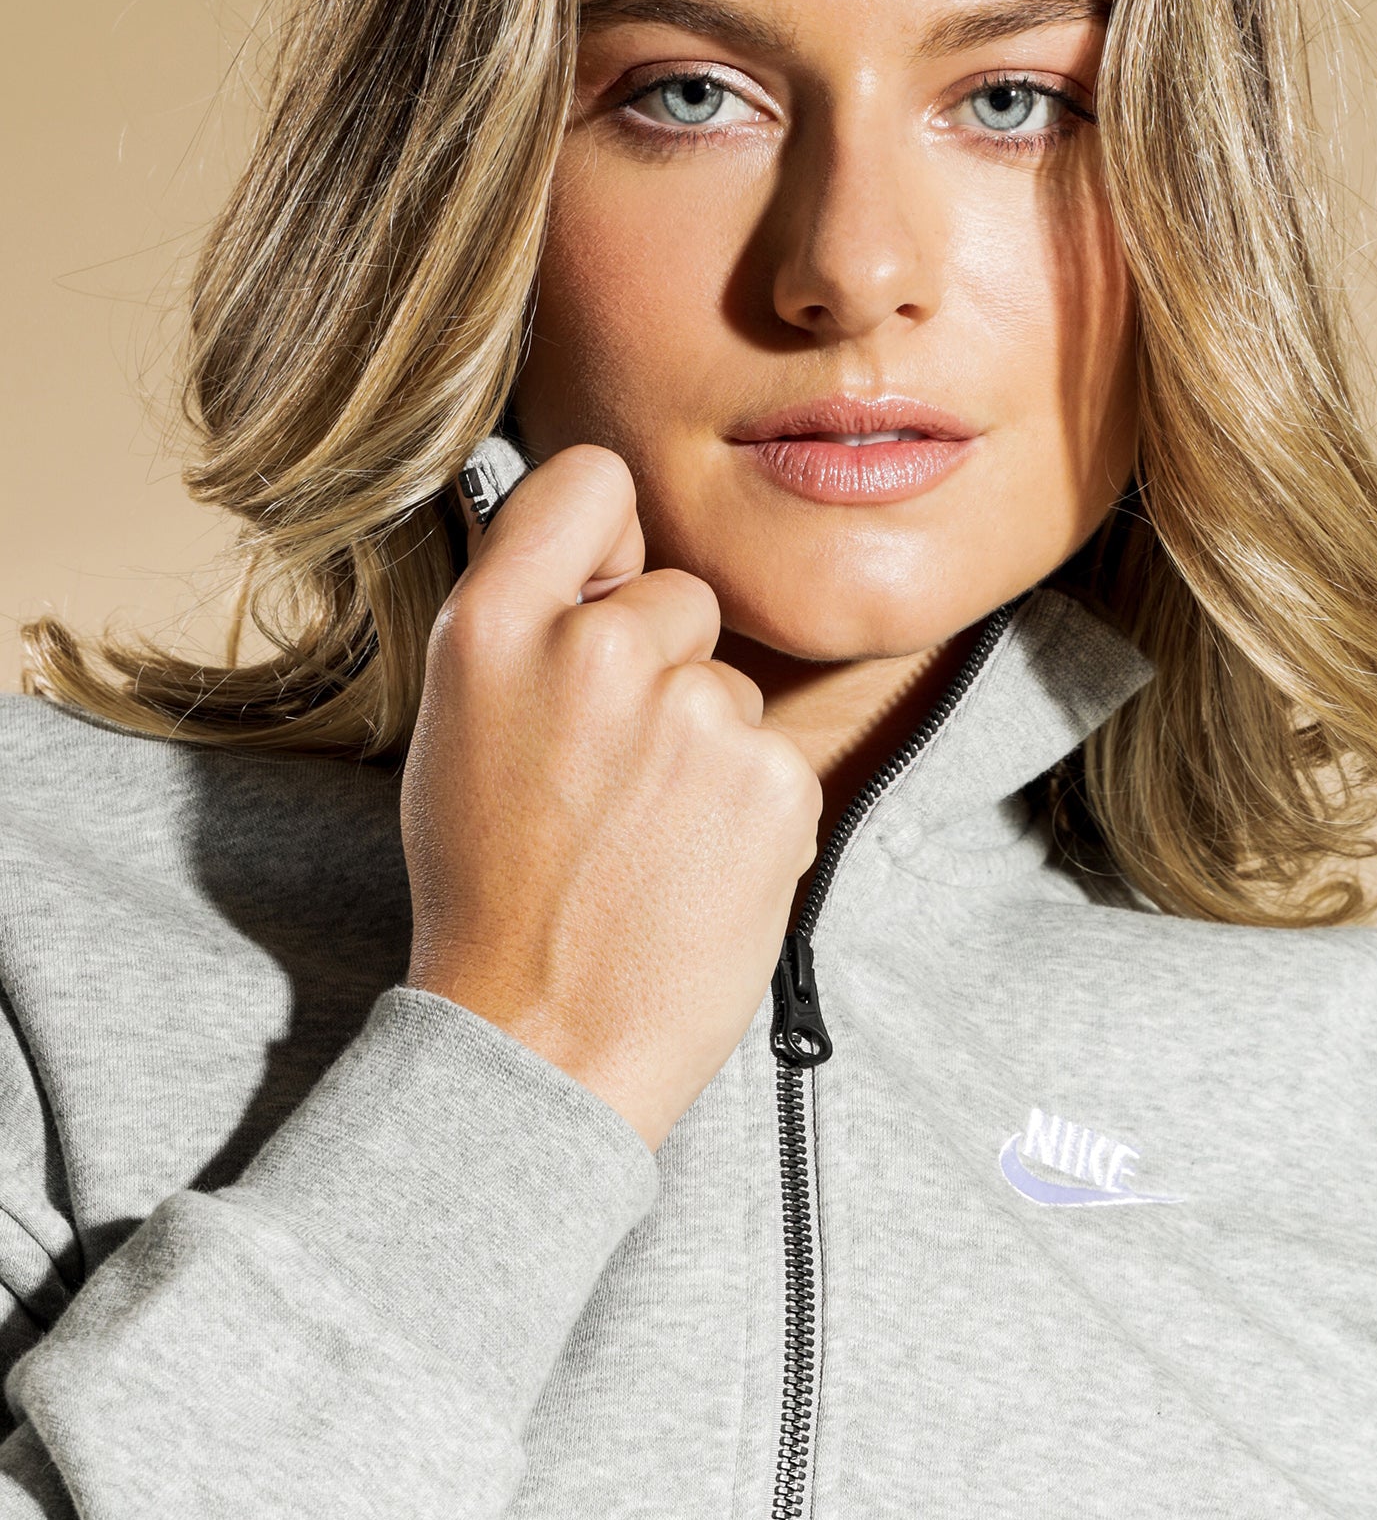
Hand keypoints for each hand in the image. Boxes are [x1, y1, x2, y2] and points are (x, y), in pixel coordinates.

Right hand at [401, 445, 821, 1149]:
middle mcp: (595, 646)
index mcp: (494, 622)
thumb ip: (525, 623)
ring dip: (707, 748)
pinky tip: (693, 868)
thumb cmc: (490, 889)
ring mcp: (692, 712)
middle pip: (681, 594)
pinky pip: (777, 755)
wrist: (540, 1040)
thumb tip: (606, 550)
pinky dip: (751, 810)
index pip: (592, 479)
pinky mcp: (772, 778)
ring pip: (732, 686)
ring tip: (645, 838)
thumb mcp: (458, 726)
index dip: (608, 533)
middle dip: (664, 665)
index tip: (608, 586)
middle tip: (609, 772)